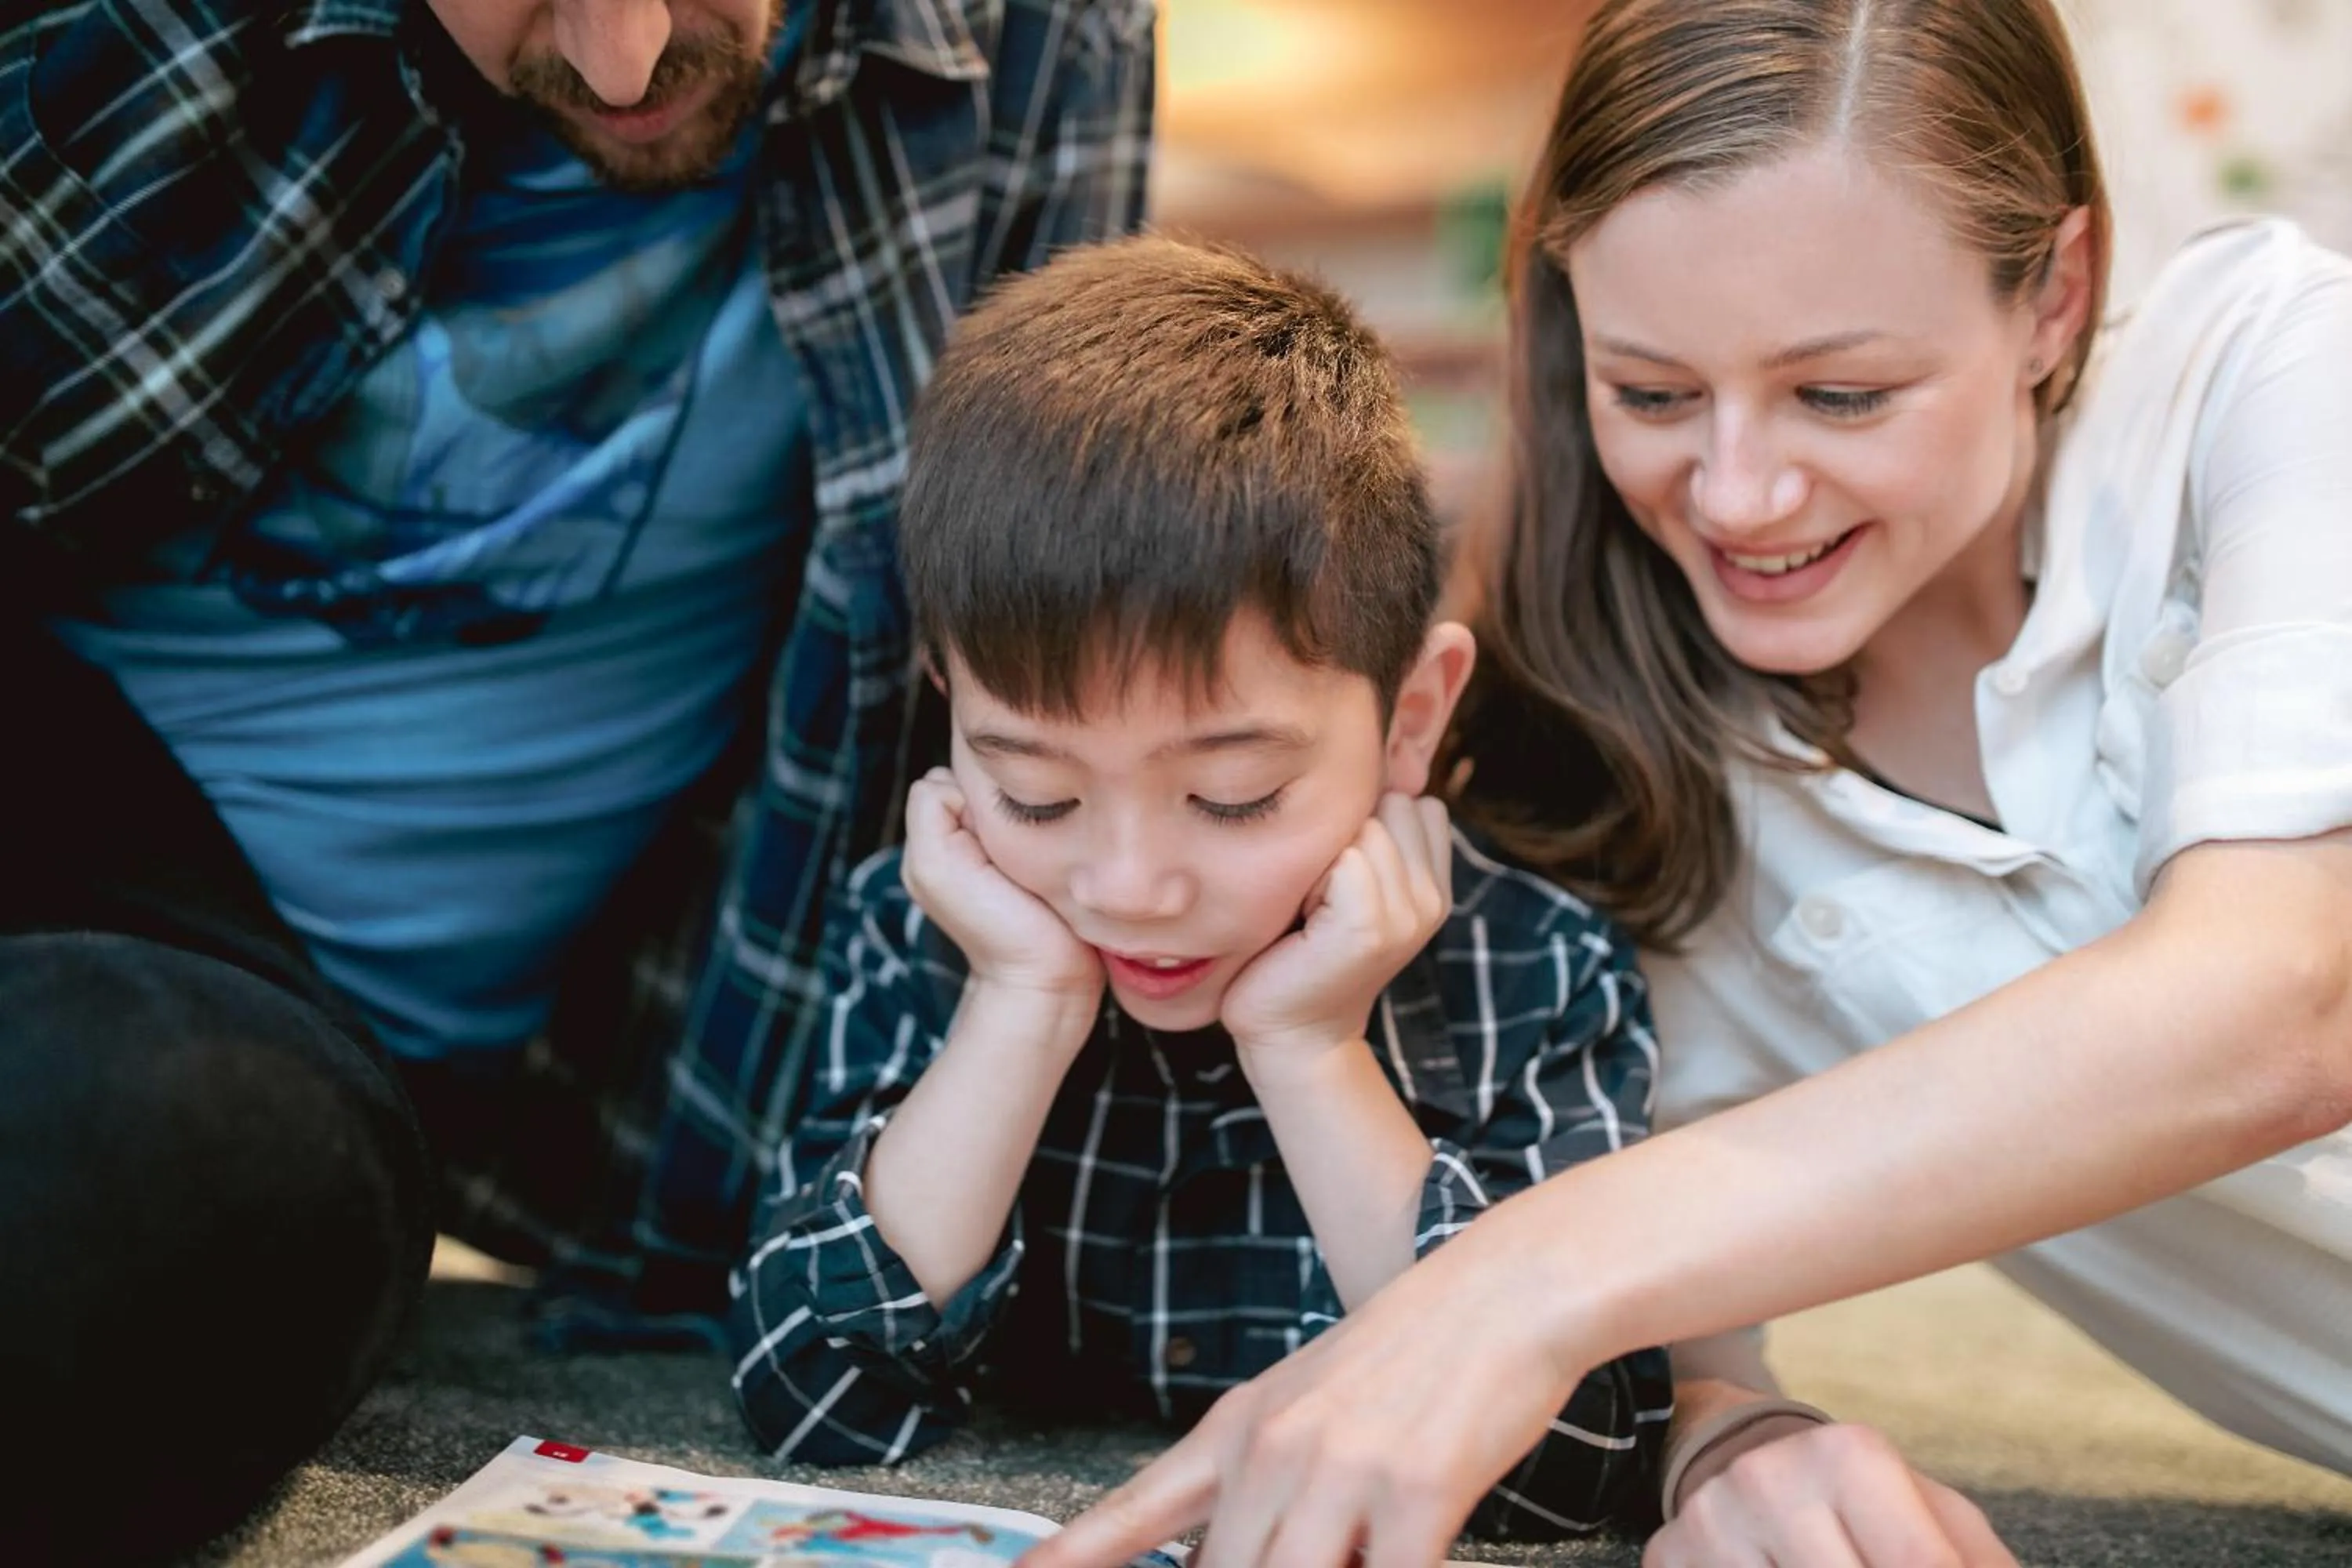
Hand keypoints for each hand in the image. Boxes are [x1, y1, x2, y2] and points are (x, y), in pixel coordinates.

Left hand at [901, 768, 1101, 1003]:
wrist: (1049, 979)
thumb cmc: (991, 927)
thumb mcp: (933, 865)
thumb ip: (931, 808)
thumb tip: (971, 785)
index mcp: (938, 833)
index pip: (946, 777)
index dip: (968, 798)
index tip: (987, 837)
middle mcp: (974, 830)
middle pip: (984, 779)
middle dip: (999, 802)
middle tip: (1014, 846)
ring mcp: (1016, 838)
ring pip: (1019, 791)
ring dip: (1030, 812)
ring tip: (1035, 850)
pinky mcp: (1054, 846)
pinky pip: (1053, 806)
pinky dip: (1054, 821)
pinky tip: (1056, 851)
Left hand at [1017, 1215, 1574, 1567]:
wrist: (1502, 1290)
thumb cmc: (1410, 1353)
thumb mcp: (1306, 1402)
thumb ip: (1253, 1485)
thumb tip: (1210, 1559)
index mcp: (1237, 1430)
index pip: (1134, 1514)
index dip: (1071, 1556)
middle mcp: (1273, 1452)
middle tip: (1291, 1560)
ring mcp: (1341, 1473)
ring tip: (1351, 1551)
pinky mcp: (1417, 1492)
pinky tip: (1404, 1561)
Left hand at [1221, 793, 1453, 1063]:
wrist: (1292, 1034)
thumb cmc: (1300, 950)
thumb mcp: (1349, 883)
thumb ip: (1371, 835)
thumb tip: (1367, 764)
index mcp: (1435, 881)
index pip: (1411, 799)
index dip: (1363, 824)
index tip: (1339, 880)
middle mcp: (1433, 895)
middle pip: (1387, 803)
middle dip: (1343, 835)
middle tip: (1321, 896)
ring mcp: (1411, 912)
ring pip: (1364, 825)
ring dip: (1324, 857)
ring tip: (1313, 909)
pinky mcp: (1373, 927)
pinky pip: (1345, 859)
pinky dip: (1312, 881)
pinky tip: (1306, 922)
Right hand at [1647, 1423, 2015, 1567]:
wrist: (1746, 1460)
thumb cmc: (1864, 1503)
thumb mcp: (1938, 1521)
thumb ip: (1979, 1565)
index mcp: (1849, 1456)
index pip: (1920, 1566)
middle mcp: (1768, 1478)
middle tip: (1874, 1566)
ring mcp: (1710, 1522)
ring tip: (1836, 1560)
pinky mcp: (1667, 1556)